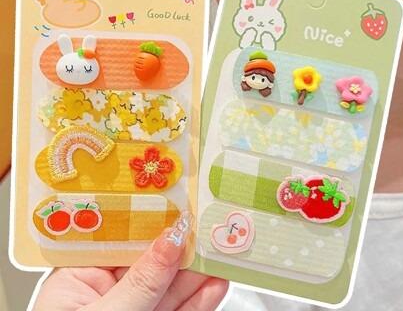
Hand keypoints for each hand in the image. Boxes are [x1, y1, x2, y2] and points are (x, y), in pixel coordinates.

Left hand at [28, 212, 228, 310]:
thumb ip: (142, 281)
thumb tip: (172, 239)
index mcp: (75, 282)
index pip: (118, 239)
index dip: (152, 219)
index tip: (184, 203)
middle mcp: (103, 296)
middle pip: (152, 261)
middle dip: (185, 247)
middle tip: (215, 229)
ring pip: (170, 288)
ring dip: (200, 273)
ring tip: (226, 254)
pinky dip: (200, 301)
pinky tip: (216, 287)